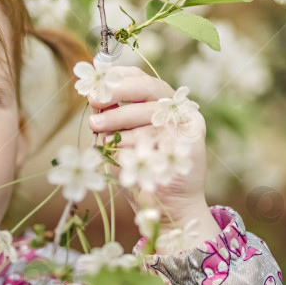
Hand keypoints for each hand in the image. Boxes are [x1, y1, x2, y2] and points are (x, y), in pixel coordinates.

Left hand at [86, 66, 219, 249]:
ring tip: (99, 132)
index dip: (117, 77)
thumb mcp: (120, 140)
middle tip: (94, 100)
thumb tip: (93, 97)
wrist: (170, 207)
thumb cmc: (141, 171)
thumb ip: (112, 118)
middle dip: (117, 92)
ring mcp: (185, 122)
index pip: (139, 78)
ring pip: (147, 113)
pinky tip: (121, 153)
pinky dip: (134, 145)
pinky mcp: (192, 138)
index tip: (95, 83)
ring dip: (118, 122)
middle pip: (147, 88)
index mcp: (158, 101)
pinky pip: (157, 135)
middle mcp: (175, 108)